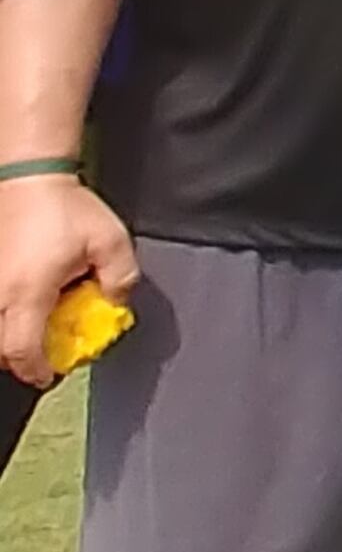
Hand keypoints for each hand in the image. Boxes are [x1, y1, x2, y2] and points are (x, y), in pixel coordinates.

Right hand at [0, 175, 136, 388]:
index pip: (21, 351)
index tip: (50, 376)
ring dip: (10, 334)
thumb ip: (120, 279)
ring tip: (35, 327)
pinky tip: (25, 301)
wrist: (28, 175)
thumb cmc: (66, 208)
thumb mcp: (110, 243)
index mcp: (27, 293)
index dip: (36, 370)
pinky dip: (5, 312)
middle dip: (21, 356)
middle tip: (46, 353)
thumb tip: (115, 302)